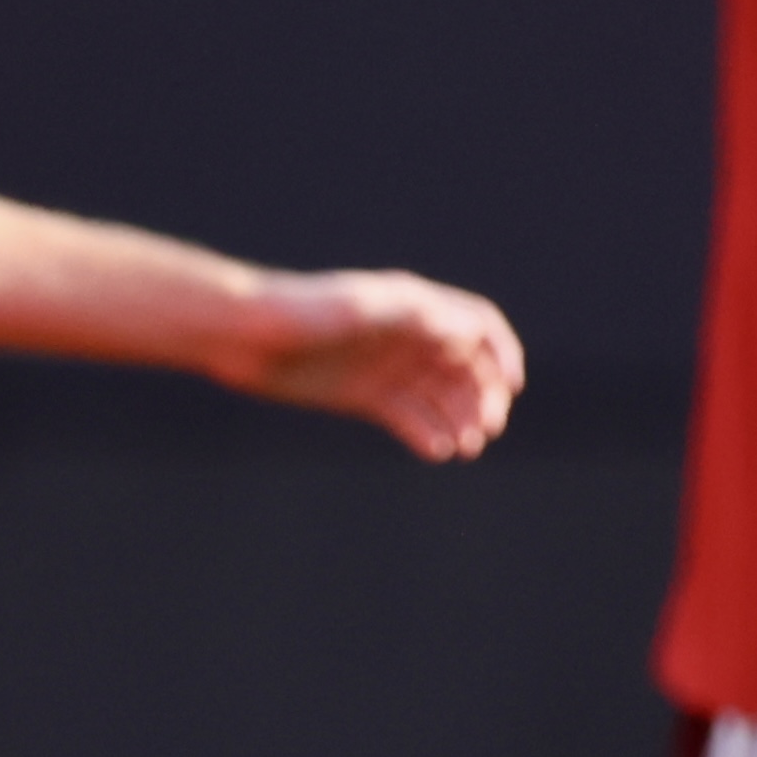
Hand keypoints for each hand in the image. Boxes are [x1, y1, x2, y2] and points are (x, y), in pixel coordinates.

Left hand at [236, 269, 523, 460]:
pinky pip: (408, 416)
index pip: (478, 325)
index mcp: (415, 305)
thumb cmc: (301, 311)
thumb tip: (468, 334)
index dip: (502, 353)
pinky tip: (437, 452)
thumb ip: (414, 317)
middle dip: (483, 396)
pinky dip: (427, 433)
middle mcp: (407, 335)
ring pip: (440, 396)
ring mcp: (386, 367)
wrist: (244, 336)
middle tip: (485, 429)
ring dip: (460, 419)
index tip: (512, 386)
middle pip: (466, 367)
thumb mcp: (360, 308)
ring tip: (465, 448)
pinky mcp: (364, 395)